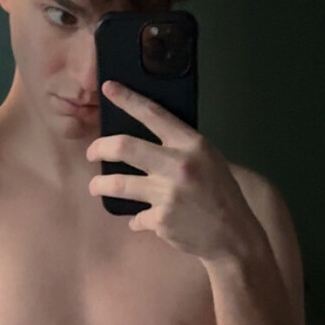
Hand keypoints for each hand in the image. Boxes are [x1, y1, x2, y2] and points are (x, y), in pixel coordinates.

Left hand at [85, 80, 255, 262]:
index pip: (153, 114)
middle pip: (124, 147)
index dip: (127, 99)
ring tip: (96, 186)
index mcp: (192, 145)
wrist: (233, 236)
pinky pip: (137, 217)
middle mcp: (178, 165)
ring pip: (118, 184)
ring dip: (101, 185)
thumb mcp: (209, 160)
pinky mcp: (161, 220)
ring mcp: (168, 194)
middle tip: (92, 152)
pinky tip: (140, 221)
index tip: (108, 88)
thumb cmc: (221, 195)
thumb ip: (181, 148)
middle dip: (100, 148)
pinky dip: (137, 220)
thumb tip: (147, 140)